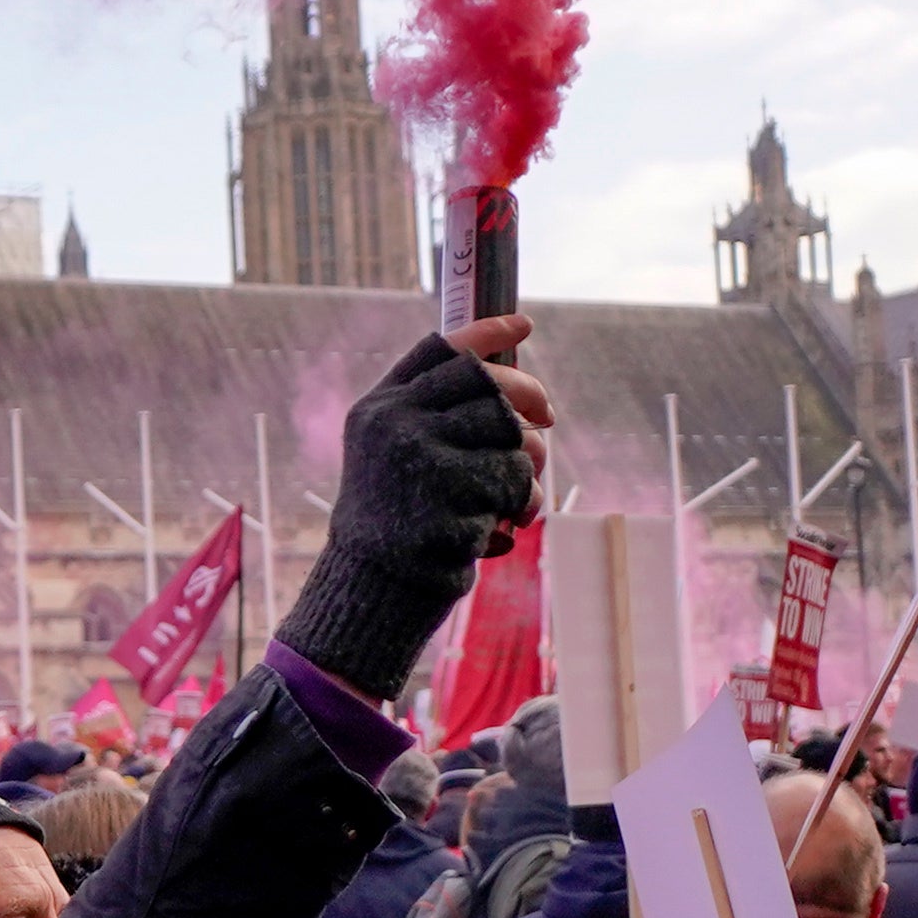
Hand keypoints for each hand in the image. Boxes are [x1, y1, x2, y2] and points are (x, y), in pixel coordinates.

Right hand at [278, 321, 557, 698]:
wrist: (369, 591)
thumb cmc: (393, 524)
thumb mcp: (392, 456)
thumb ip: (432, 417)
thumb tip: (513, 393)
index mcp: (380, 408)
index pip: (440, 351)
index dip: (486, 333)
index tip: (524, 325)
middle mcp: (395, 424)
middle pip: (487, 384)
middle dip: (528, 397)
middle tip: (548, 417)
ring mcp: (419, 459)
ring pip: (509, 437)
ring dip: (528, 468)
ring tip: (520, 498)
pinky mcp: (447, 498)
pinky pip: (514, 485)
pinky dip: (520, 508)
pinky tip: (502, 531)